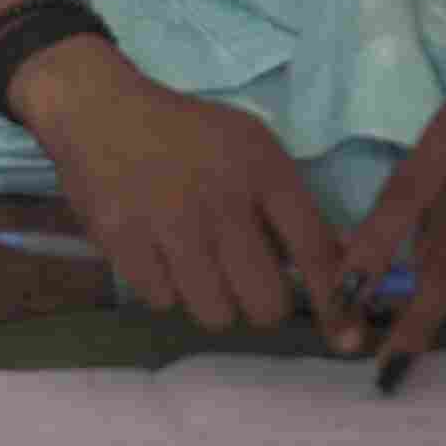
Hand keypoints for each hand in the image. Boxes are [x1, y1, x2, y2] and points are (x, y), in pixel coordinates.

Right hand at [16, 39, 346, 339]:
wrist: (99, 108)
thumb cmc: (185, 133)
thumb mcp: (250, 147)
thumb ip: (289, 206)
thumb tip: (333, 267)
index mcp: (262, 169)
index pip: (313, 249)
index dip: (334, 301)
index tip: (346, 337)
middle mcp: (221, 199)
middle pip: (265, 303)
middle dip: (260, 303)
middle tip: (243, 283)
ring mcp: (170, 223)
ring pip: (214, 313)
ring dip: (209, 298)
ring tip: (194, 264)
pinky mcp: (124, 241)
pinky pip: (162, 301)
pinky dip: (163, 286)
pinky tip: (156, 251)